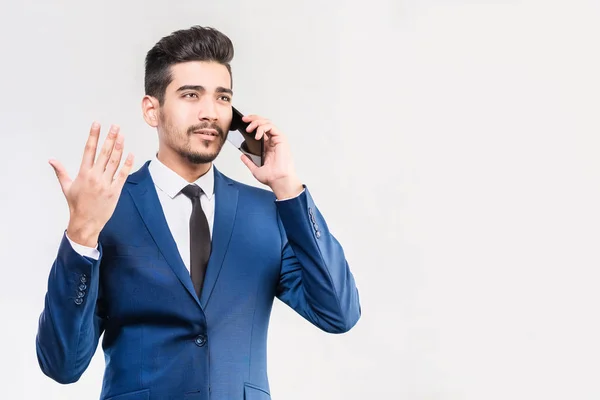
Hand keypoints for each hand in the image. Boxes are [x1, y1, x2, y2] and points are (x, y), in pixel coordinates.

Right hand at [49, 122, 134, 246]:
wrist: (86, 222)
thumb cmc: (76, 204)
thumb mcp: (66, 187)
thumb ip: (61, 171)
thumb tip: (51, 160)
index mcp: (83, 173)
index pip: (88, 150)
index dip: (93, 136)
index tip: (97, 125)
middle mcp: (95, 176)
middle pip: (104, 153)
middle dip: (110, 138)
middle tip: (115, 126)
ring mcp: (106, 183)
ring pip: (115, 162)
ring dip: (119, 147)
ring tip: (122, 136)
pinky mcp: (115, 191)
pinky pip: (123, 175)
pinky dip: (127, 164)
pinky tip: (130, 154)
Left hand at [240, 114, 302, 198]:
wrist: (278, 180)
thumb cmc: (272, 177)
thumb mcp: (255, 169)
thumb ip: (249, 161)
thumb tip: (242, 156)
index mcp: (268, 147)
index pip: (260, 130)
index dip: (252, 124)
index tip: (243, 123)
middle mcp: (273, 142)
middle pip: (264, 123)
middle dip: (253, 119)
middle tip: (245, 120)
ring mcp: (277, 139)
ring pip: (267, 123)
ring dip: (256, 123)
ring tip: (249, 129)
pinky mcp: (281, 139)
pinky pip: (271, 127)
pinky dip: (262, 128)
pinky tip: (257, 135)